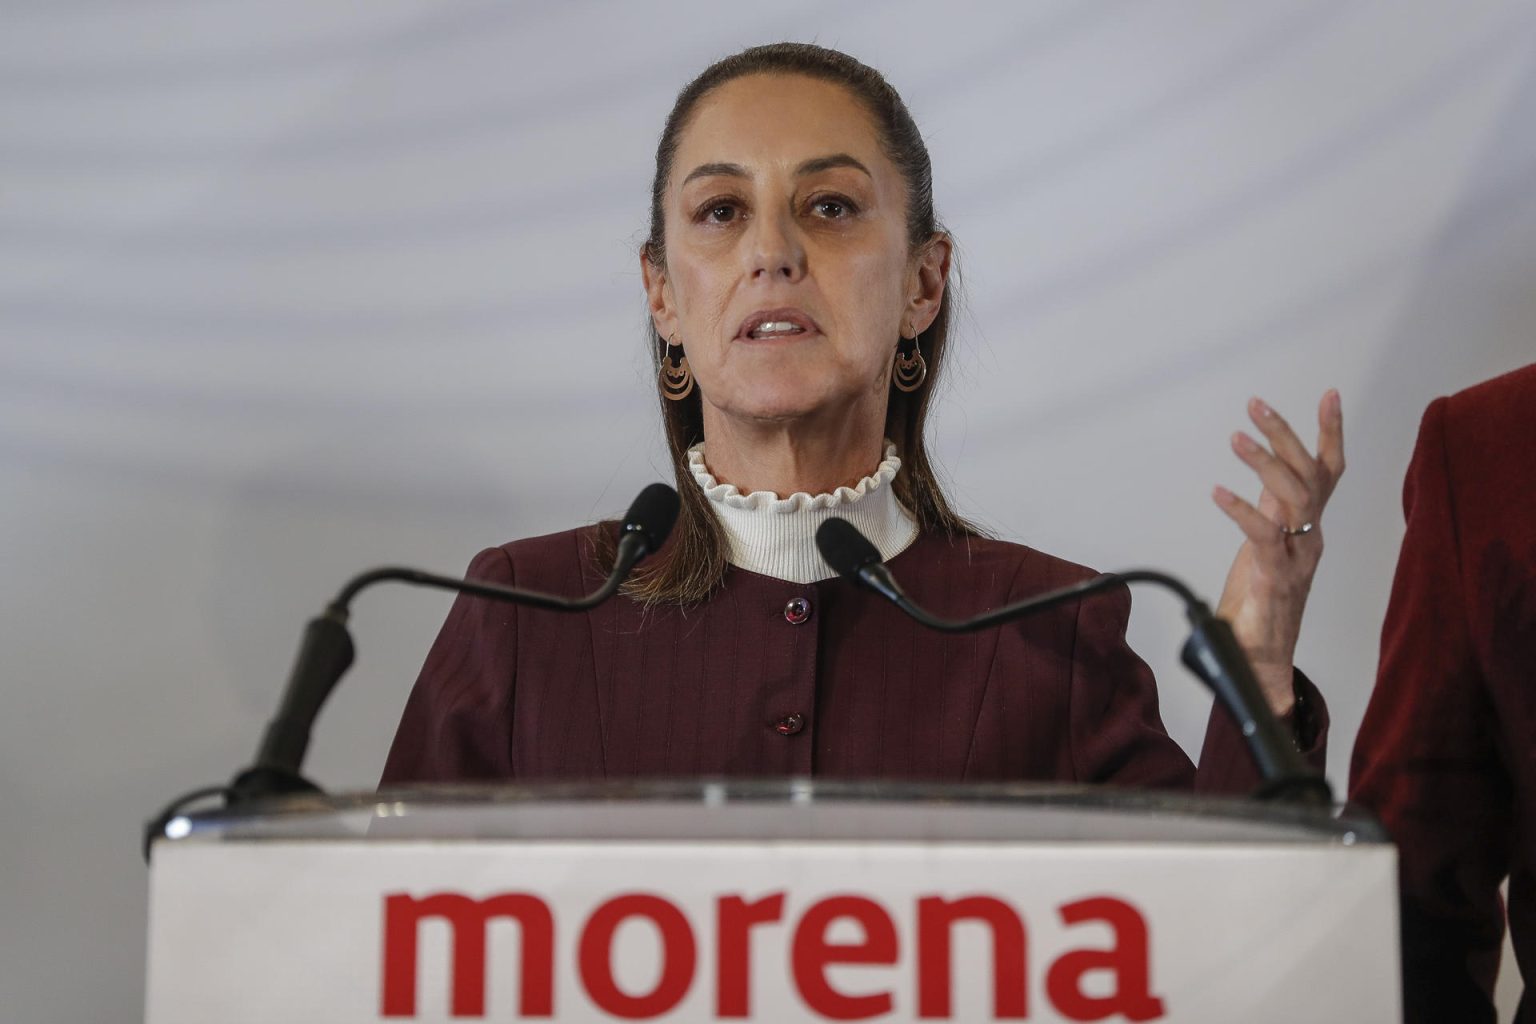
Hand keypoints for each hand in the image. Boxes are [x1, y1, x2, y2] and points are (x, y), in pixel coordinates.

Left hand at [1212, 391, 1345, 715]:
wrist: (1261, 659)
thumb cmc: (1260, 603)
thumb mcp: (1264, 545)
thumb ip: (1269, 513)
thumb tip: (1261, 482)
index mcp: (1306, 525)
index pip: (1327, 471)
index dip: (1331, 433)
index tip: (1330, 394)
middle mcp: (1308, 536)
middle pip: (1311, 475)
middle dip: (1287, 434)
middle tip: (1256, 405)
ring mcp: (1296, 556)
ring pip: (1294, 498)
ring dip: (1266, 463)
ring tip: (1237, 437)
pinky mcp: (1275, 576)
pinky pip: (1264, 536)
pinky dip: (1242, 511)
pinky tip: (1218, 491)